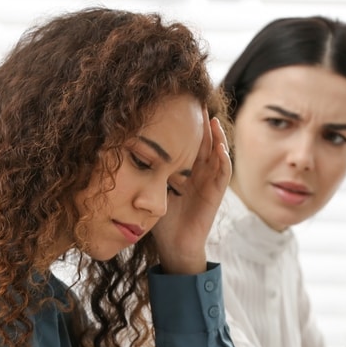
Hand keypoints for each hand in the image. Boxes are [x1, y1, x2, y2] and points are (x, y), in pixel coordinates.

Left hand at [152, 107, 230, 273]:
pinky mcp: (216, 194)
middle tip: (197, 100)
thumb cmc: (160, 220)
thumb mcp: (150, 189)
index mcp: (183, 170)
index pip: (186, 141)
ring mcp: (209, 182)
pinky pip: (222, 173)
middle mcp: (198, 173)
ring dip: (216, 136)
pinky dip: (223, 159)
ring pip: (216, 153)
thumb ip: (145, 172)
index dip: (184, 125)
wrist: (173, 245)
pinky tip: (219, 146)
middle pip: (203, 142)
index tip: (177, 104)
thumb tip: (122, 149)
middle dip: (201, 123)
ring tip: (211, 118)